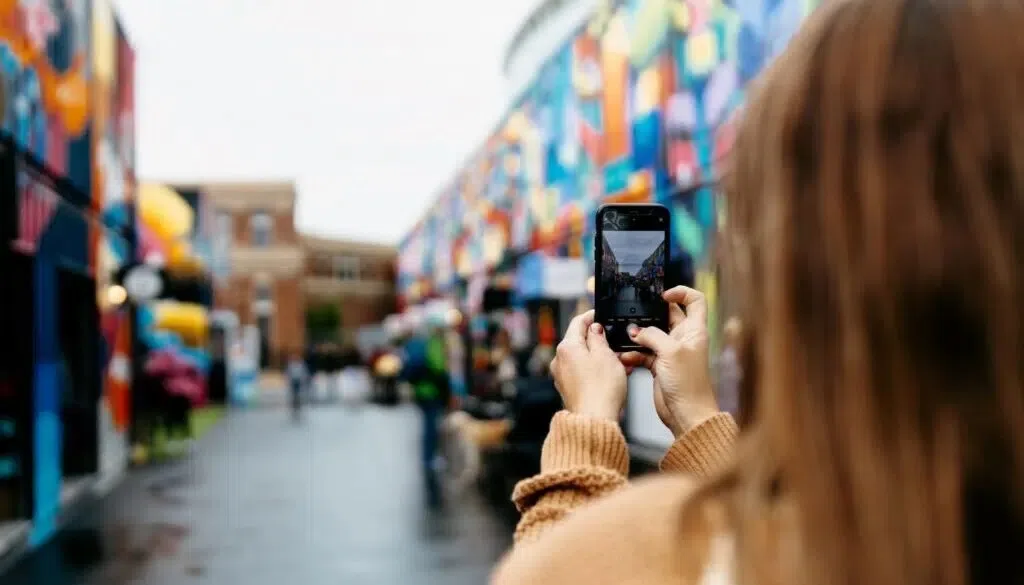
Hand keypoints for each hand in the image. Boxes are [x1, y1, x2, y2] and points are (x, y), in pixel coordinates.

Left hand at [550, 310, 627, 421]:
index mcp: (566, 347)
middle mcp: (559, 360)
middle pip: (579, 341)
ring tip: (619, 361)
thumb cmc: (601, 390)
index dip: (591, 316)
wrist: (594, 420)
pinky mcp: (568, 389)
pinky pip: (582, 372)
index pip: (578, 322)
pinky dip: (595, 369)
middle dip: (598, 340)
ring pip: (582, 358)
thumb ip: (599, 338)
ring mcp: (562, 376)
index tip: (600, 314)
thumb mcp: (605, 355)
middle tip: (614, 341)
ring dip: (599, 356)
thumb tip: (595, 329)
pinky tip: (611, 374)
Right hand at [620, 287, 717, 437]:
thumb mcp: (671, 352)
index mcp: (694, 331)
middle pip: (667, 316)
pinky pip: (643, 353)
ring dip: (638, 336)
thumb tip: (635, 330)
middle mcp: (683, 339)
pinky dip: (633, 354)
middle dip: (649, 315)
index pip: (694, 301)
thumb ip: (652, 335)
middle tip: (635, 315)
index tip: (662, 295)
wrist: (686, 414)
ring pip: (651, 335)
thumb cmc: (689, 384)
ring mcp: (670, 352)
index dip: (681, 293)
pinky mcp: (659, 366)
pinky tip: (625, 358)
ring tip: (627, 338)